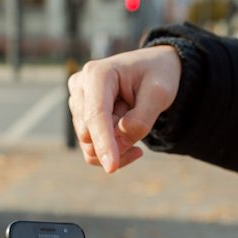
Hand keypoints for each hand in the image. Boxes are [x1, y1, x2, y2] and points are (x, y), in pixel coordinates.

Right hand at [68, 46, 181, 173]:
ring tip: (137, 125)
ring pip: (89, 145)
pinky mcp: (80, 117)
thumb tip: (119, 144)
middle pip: (89, 134)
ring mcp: (77, 103)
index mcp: (98, 74)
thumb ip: (140, 120)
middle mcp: (80, 86)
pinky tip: (129, 139)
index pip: (96, 115)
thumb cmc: (157, 76)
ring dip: (117, 146)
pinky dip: (113, 151)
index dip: (103, 143)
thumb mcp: (160, 93)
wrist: (152, 69)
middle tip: (143, 125)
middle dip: (117, 143)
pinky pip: (92, 149)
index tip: (111, 168)